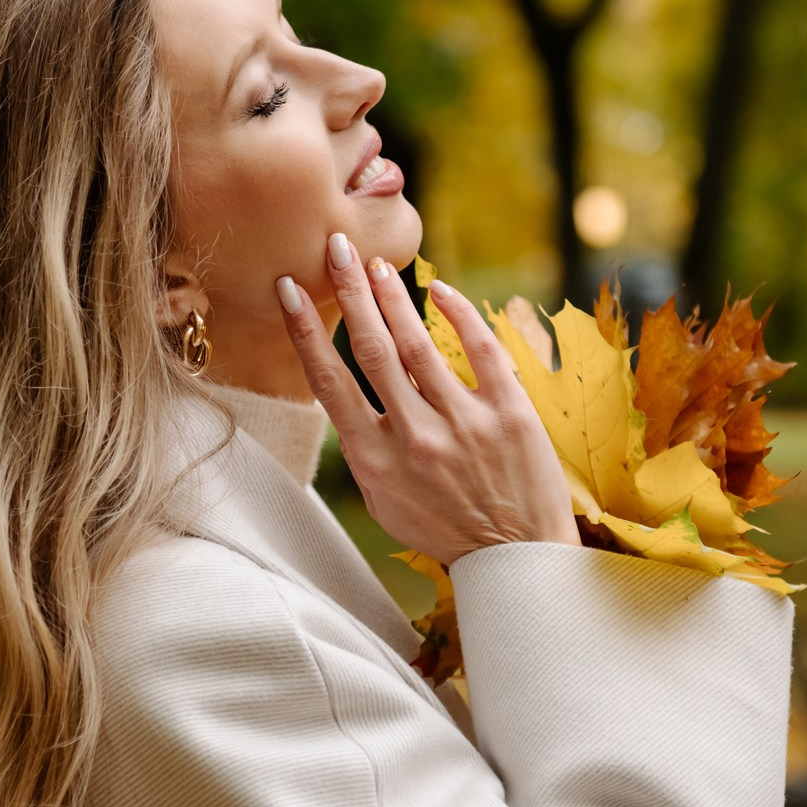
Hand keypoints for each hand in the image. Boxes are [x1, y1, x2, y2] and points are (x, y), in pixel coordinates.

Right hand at [276, 236, 579, 564]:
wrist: (517, 558)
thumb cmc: (445, 527)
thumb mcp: (386, 501)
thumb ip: (365, 447)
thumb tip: (344, 396)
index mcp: (376, 461)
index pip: (330, 383)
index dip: (305, 331)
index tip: (289, 289)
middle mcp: (415, 438)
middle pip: (372, 350)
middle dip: (350, 293)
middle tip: (336, 248)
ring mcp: (464, 424)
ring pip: (420, 345)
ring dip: (394, 298)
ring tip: (377, 264)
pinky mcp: (510, 414)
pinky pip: (480, 350)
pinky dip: (459, 315)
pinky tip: (440, 290)